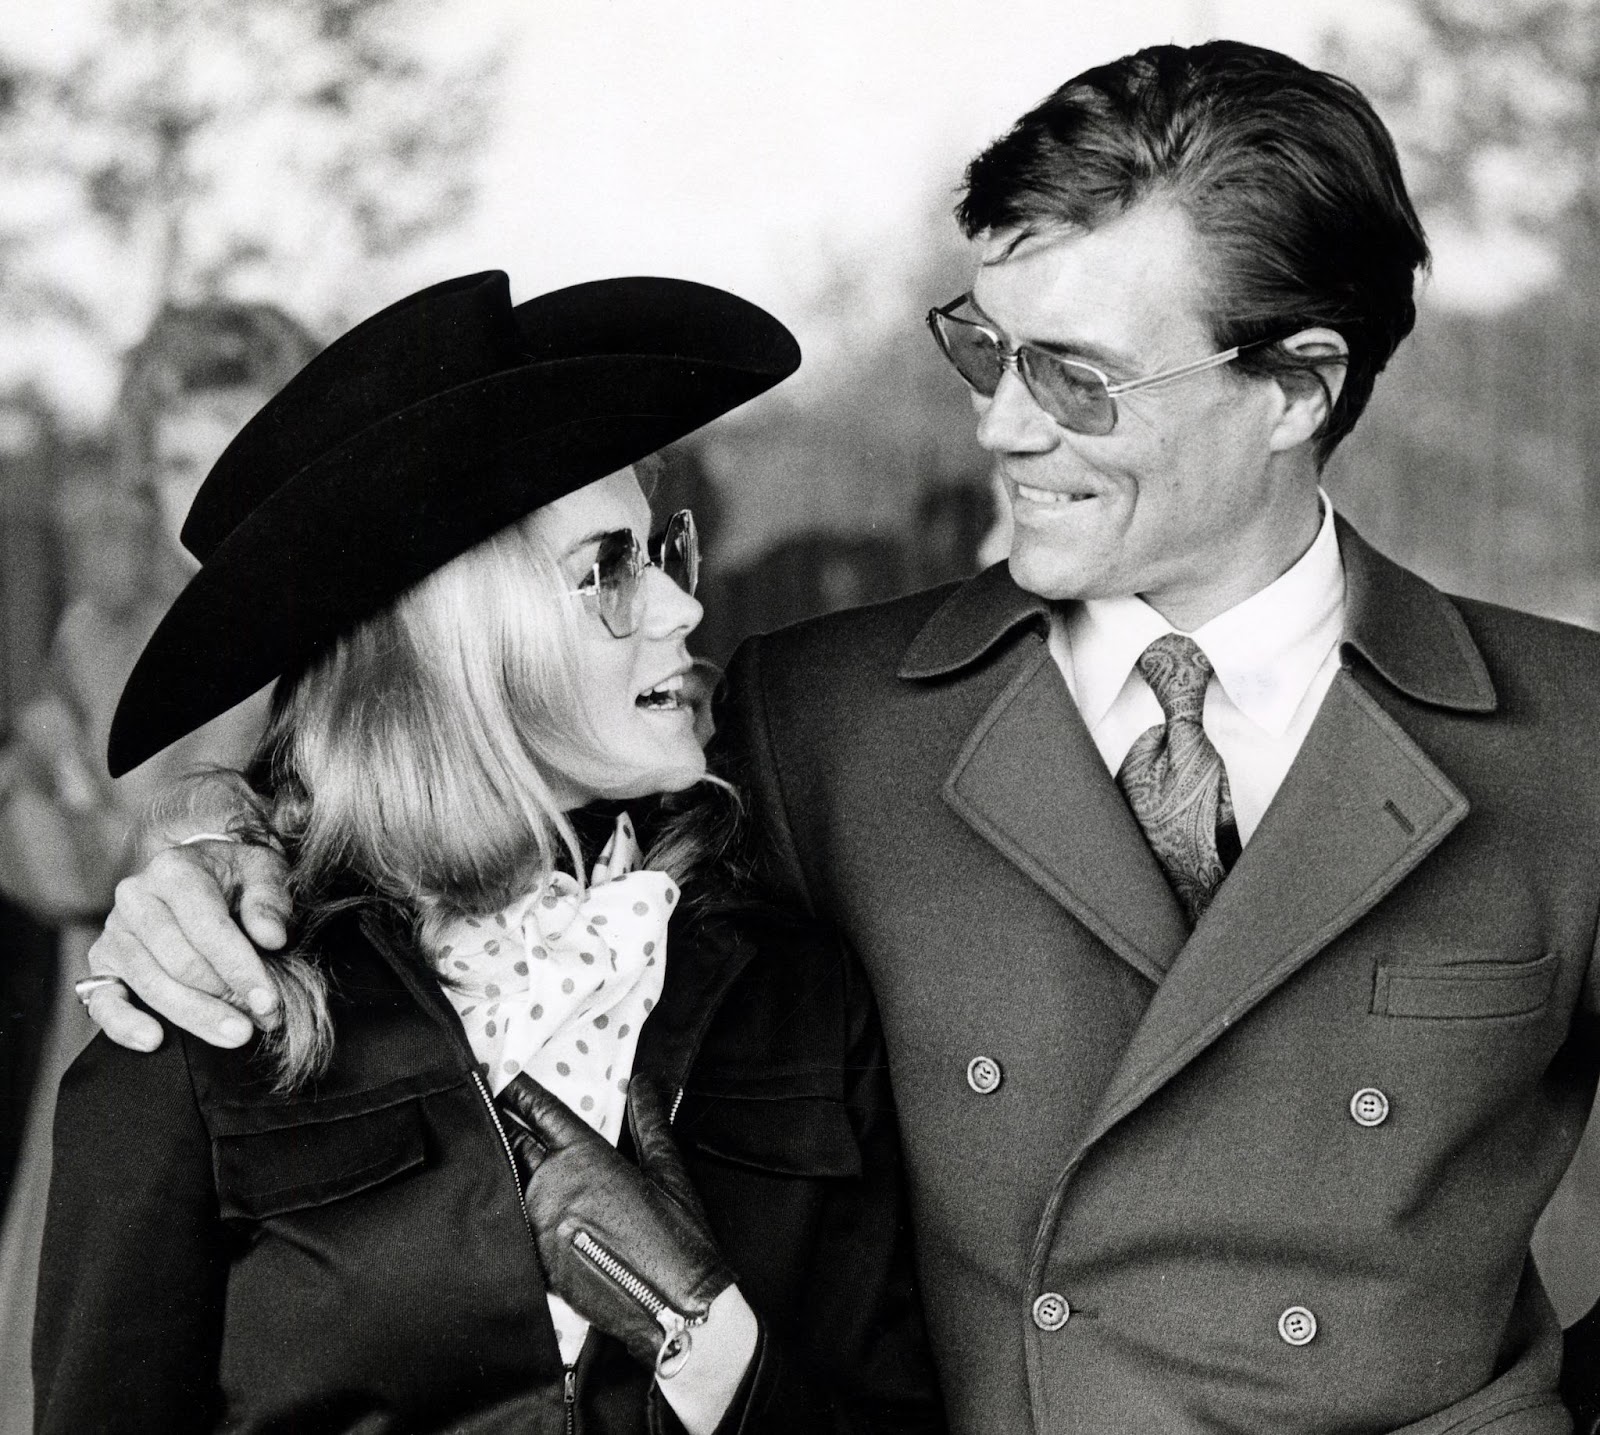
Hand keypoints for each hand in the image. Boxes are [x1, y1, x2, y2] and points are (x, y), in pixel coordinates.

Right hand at [85, 839, 291, 1051]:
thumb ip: (269, 901)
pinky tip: (155, 1041)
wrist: (205, 871)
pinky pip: (104, 1003)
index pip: (208, 929)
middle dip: (226, 998)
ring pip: (153, 986)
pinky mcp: (102, 965)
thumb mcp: (265, 872)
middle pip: (181, 963)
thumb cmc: (238, 876)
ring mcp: (114, 932)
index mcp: (174, 871)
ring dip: (197, 1017)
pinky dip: (126, 1026)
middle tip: (263, 1019)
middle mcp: (135, 898)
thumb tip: (271, 938)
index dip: (241, 969)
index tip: (270, 1001)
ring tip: (237, 1034)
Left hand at [498, 1073, 734, 1373]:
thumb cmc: (677, 1237)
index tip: (504, 1080)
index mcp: (585, 1158)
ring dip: (506, 1167)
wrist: (672, 1306)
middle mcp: (553, 1186)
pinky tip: (513, 1207)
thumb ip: (649, 1121)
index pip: (541, 1112)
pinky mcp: (536, 1262)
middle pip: (514, 1144)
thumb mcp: (668, 1170)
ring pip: (511, 1184)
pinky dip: (513, 1211)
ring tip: (495, 1153)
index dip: (520, 1093)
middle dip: (505, 1126)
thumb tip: (644, 1084)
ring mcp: (538, 1226)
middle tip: (493, 1109)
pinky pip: (516, 1226)